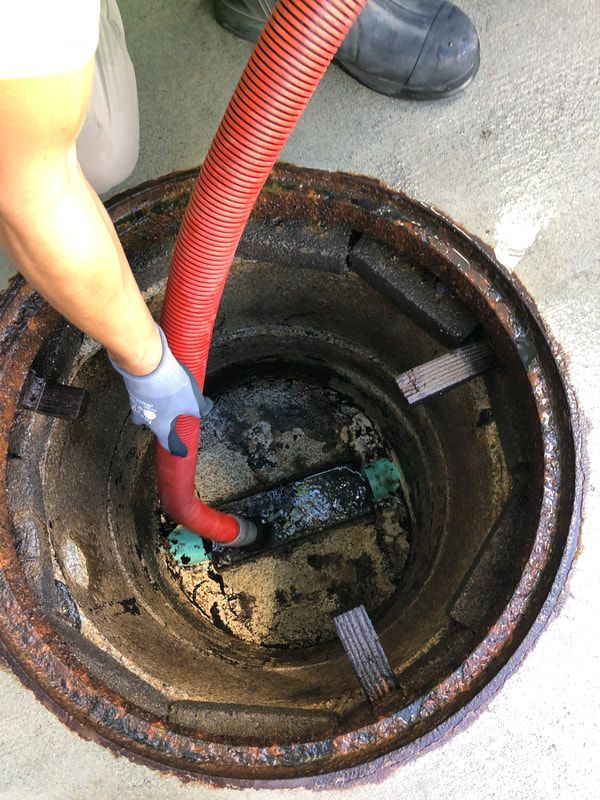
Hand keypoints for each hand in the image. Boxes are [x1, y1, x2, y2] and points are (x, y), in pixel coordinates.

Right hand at [111, 325, 211, 456]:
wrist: (146, 364)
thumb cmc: (169, 389)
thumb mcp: (193, 401)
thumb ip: (203, 408)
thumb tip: (207, 408)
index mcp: (158, 425)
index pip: (167, 442)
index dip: (176, 448)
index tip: (182, 452)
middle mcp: (144, 415)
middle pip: (147, 424)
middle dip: (155, 423)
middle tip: (165, 419)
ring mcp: (135, 399)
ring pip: (142, 406)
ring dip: (152, 404)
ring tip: (164, 395)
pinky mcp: (132, 383)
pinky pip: (141, 390)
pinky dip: (149, 388)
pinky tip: (157, 380)